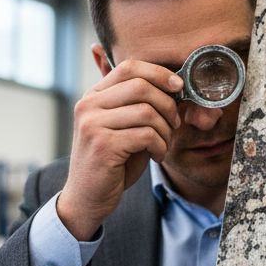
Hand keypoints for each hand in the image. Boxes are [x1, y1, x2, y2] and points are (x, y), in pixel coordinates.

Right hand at [57, 58, 182, 240]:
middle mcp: (88, 105)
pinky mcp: (103, 145)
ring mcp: (93, 124)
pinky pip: (146, 135)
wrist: (87, 197)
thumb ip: (139, 105)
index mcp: (93, 96)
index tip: (177, 86)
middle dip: (167, 104)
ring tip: (163, 144)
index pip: (129, 67)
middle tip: (173, 124)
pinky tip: (156, 156)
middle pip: (141, 86)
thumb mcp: (124, 127)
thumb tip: (174, 85)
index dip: (159, 73)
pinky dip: (160, 146)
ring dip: (165, 130)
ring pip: (147, 112)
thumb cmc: (112, 162)